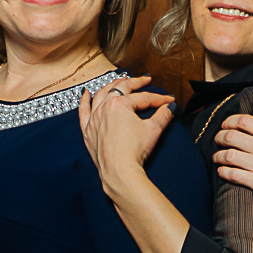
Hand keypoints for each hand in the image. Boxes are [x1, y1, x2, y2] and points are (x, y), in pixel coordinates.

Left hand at [78, 76, 175, 190]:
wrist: (119, 172)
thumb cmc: (134, 151)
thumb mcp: (153, 130)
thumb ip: (163, 115)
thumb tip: (169, 107)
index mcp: (119, 104)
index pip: (143, 98)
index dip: (158, 98)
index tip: (168, 101)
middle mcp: (104, 107)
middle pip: (121, 89)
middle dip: (135, 83)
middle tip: (145, 81)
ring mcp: (94, 119)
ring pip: (101, 95)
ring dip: (111, 86)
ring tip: (120, 81)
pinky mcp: (88, 131)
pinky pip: (83, 111)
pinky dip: (84, 101)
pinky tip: (86, 93)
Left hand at [212, 98, 252, 214]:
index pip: (243, 121)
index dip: (229, 121)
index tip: (225, 125)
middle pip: (231, 136)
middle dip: (220, 137)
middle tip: (218, 140)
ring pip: (228, 155)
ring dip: (218, 155)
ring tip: (217, 157)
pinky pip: (232, 174)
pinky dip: (223, 172)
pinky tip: (222, 171)